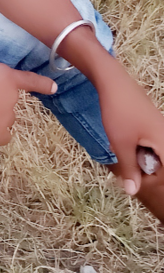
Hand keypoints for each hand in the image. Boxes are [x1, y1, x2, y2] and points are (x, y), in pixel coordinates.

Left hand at [95, 61, 163, 195]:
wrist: (112, 81)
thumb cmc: (118, 112)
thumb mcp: (121, 144)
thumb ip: (129, 169)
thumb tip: (133, 191)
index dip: (156, 180)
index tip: (138, 176)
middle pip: (161, 163)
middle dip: (145, 169)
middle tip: (128, 168)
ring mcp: (160, 128)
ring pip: (155, 153)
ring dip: (140, 158)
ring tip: (125, 151)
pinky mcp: (151, 123)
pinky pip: (150, 143)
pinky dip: (139, 148)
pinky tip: (125, 143)